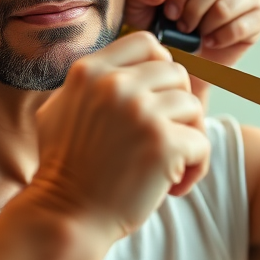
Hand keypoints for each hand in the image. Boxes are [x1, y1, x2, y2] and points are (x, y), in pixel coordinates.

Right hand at [32, 30, 209, 243]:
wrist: (65, 215)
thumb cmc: (63, 168)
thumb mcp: (57, 110)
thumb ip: (88, 84)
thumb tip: (124, 68)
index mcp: (90, 71)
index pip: (146, 44)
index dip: (159, 68)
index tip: (154, 98)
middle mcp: (115, 84)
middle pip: (177, 74)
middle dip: (175, 107)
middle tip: (160, 139)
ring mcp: (141, 112)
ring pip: (193, 108)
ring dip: (187, 137)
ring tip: (166, 164)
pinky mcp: (163, 143)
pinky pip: (201, 143)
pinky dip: (194, 167)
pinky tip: (171, 185)